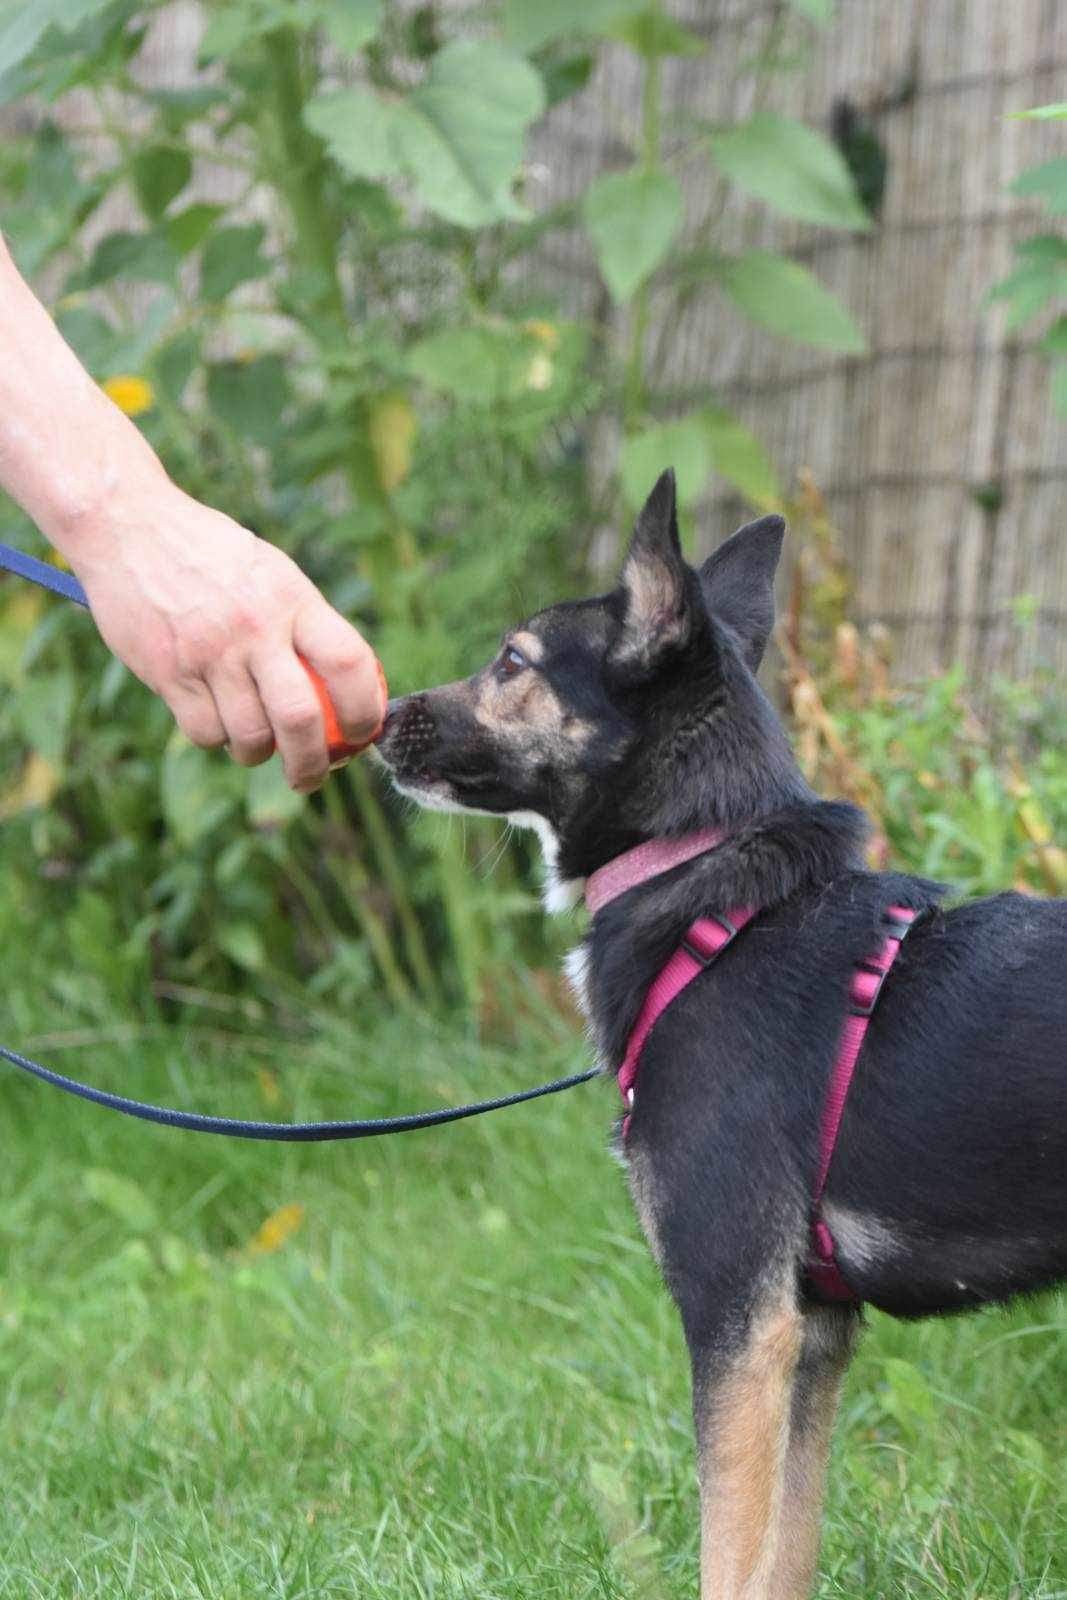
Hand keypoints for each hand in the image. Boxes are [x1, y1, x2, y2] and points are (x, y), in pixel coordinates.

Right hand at [69, 473, 383, 791]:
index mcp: (292, 598)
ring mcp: (210, 651)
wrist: (129, 527)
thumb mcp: (271, 572)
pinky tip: (216, 722)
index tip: (363, 733)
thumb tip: (344, 687)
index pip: (349, 662)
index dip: (365, 709)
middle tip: (311, 776)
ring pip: (249, 735)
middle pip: (300, 717)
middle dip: (312, 762)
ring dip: (258, 754)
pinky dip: (216, 739)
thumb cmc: (211, 555)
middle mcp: (255, 627)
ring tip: (257, 748)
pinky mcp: (168, 671)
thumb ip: (303, 622)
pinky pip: (204, 731)